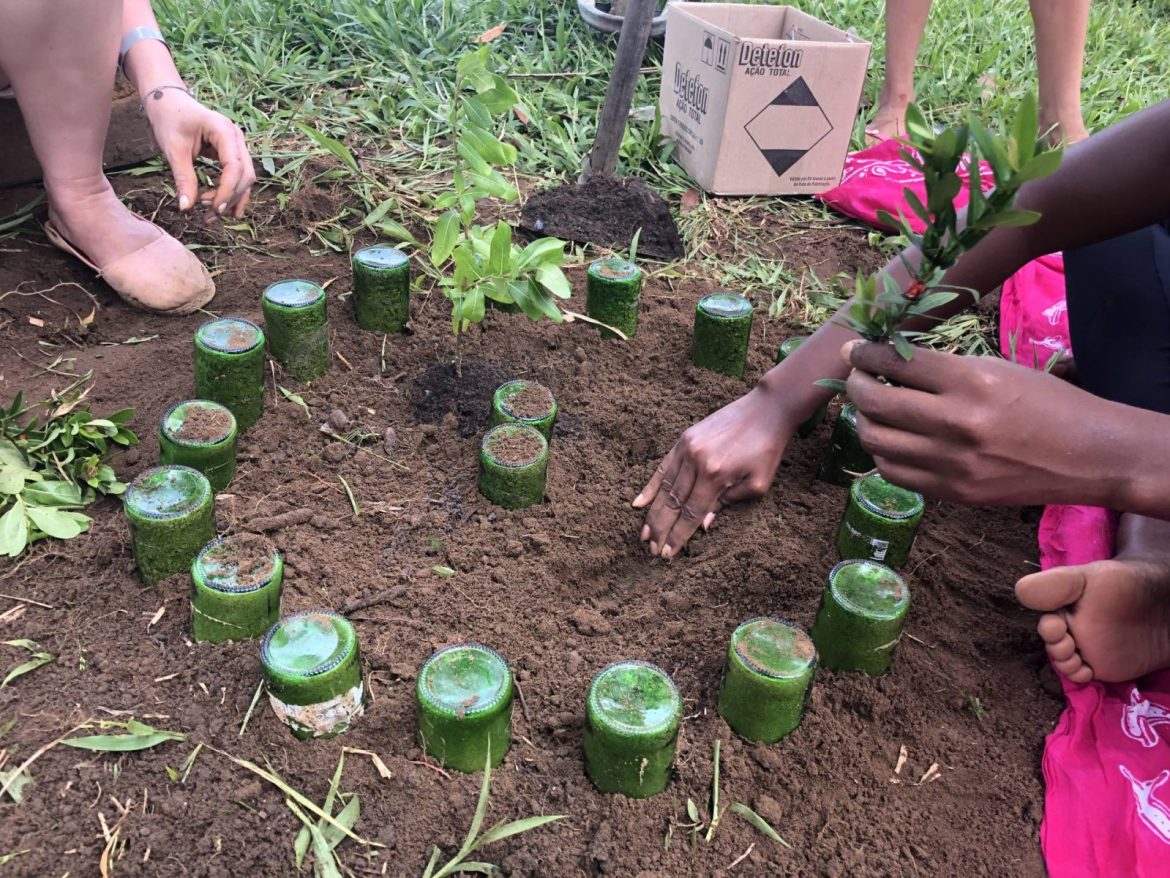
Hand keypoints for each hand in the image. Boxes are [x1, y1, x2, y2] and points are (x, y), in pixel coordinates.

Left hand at [144, 89, 255, 218]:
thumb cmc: (169, 120)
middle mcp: (237, 137)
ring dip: (232, 198)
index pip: (234, 167)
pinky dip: (233, 192)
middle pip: (245, 175)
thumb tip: (186, 208)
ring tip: (212, 215)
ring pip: (245, 178)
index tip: (213, 209)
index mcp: (223, 131)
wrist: (169, 102)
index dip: (227, 191)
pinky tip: (224, 208)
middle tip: (207, 214)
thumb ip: (183, 178)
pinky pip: (239, 176)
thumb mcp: (173, 149)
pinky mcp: (233, 152)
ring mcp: (238, 145)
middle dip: (229, 197)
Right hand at [634, 387, 793, 557]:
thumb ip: (727, 504)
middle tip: (652, 549)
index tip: (668, 553)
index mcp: (716, 476)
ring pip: (665, 487)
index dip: (678, 536)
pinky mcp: (684, 438)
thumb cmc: (767, 450)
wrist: (766, 410)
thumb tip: (703, 524)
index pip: (691, 514)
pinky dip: (651, 486)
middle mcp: (696, 462)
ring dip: (653, 513)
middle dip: (661, 529)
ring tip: (644, 534)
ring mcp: (687, 448)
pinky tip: (639, 503)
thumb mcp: (757, 483)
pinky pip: (663, 466)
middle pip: (673, 503)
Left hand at [843, 341, 1124, 507]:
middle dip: (856, 385)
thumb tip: (886, 361)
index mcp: (970, 382)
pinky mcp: (953, 493)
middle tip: (858, 378)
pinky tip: (891, 439)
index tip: (854, 351)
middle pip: (874, 402)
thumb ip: (942, 368)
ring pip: (875, 440)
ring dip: (865, 420)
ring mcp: (951, 464)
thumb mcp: (996, 369)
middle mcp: (956, 423)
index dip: (865, 354)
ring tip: (872, 409)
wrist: (1089, 456)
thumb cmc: (1046, 402)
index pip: (895, 363)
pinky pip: (894, 472)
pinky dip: (883, 453)